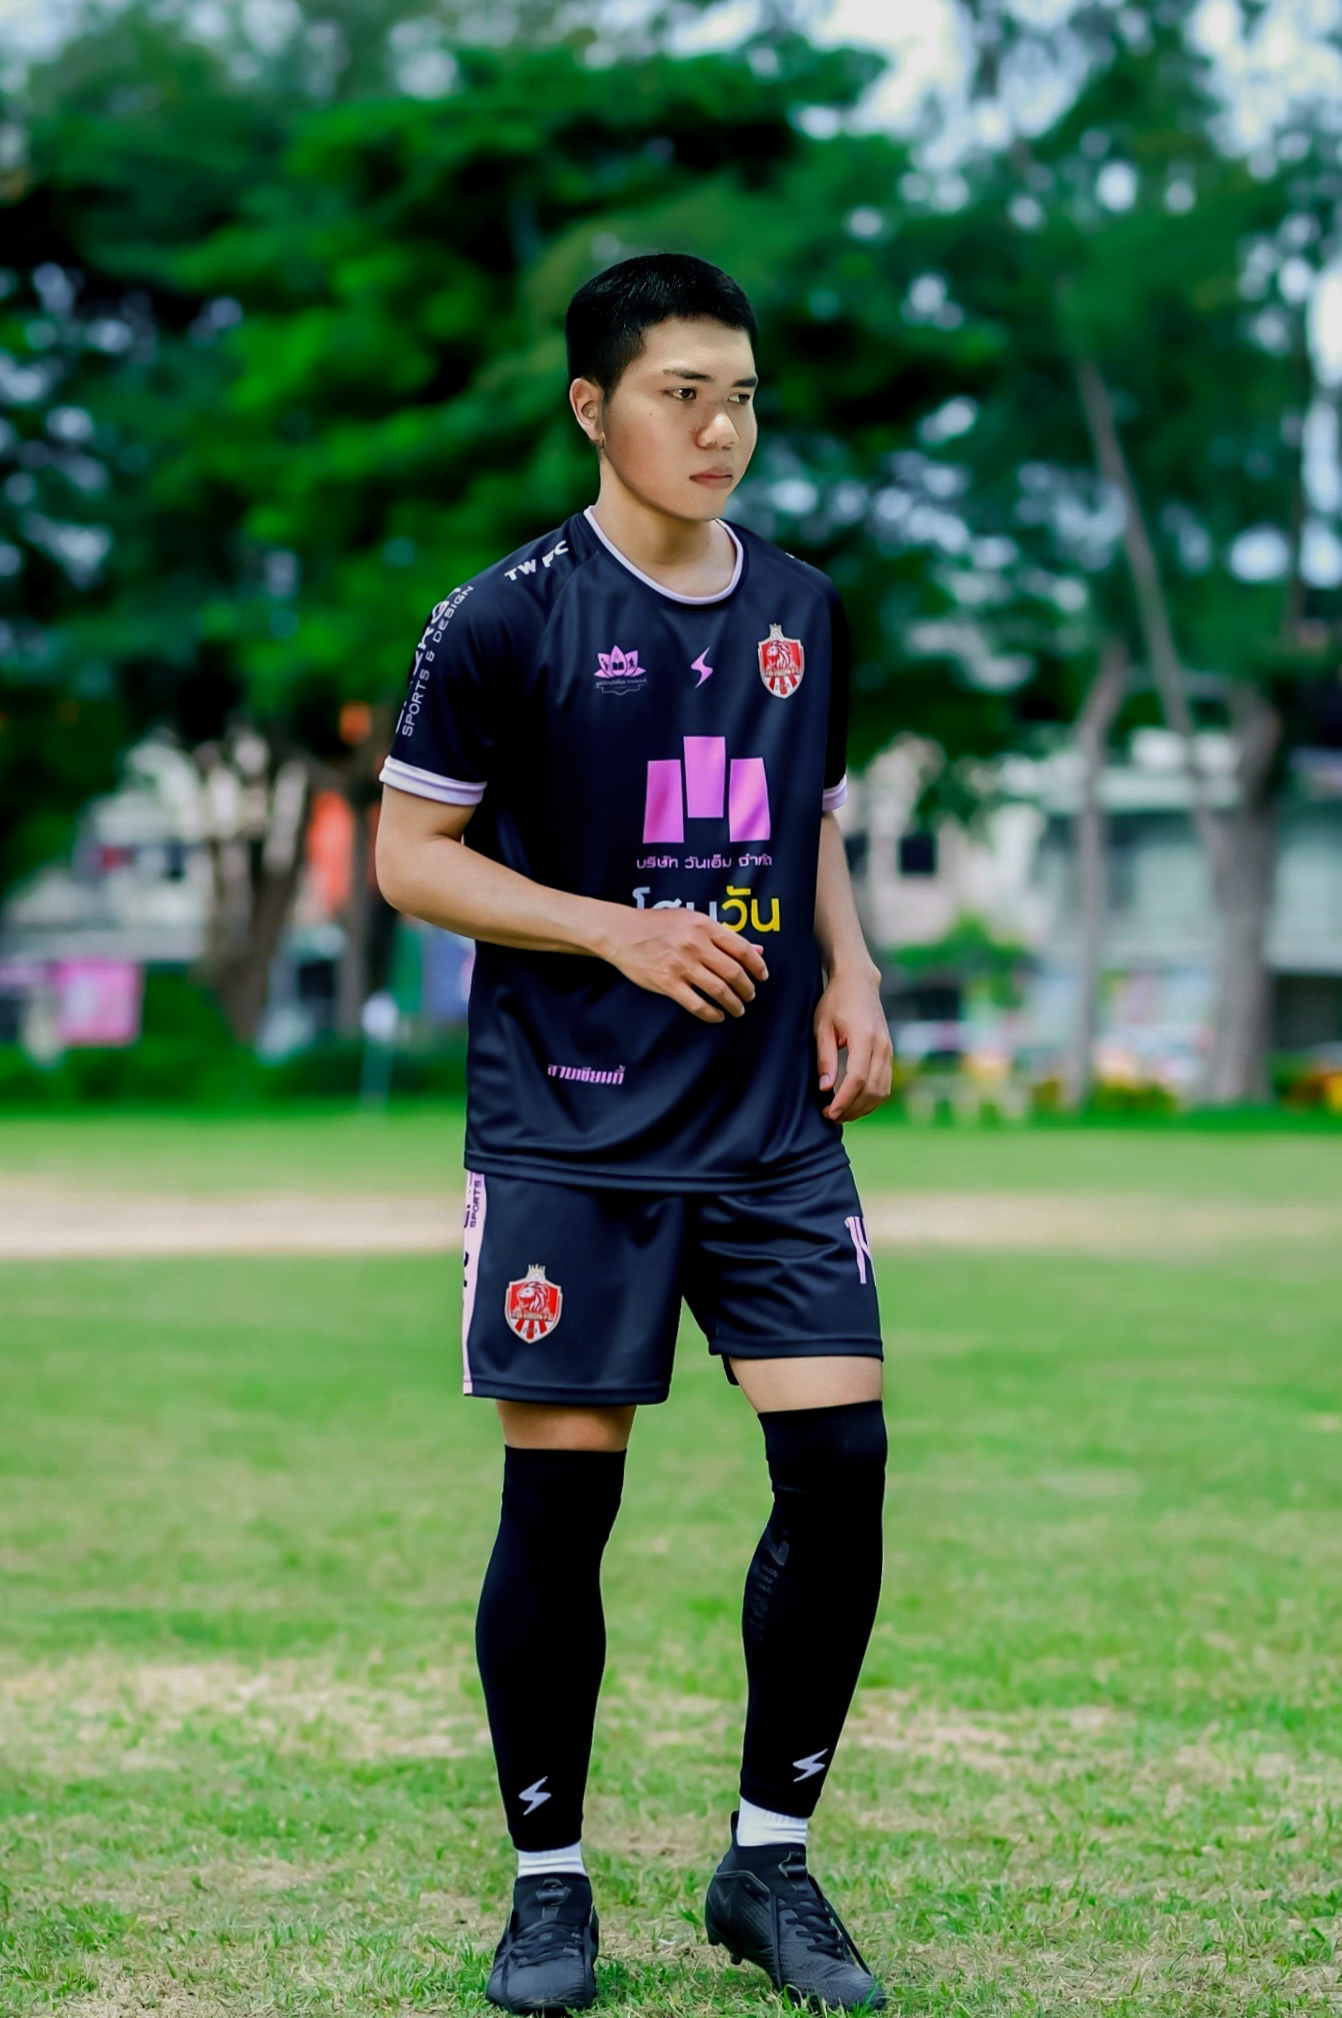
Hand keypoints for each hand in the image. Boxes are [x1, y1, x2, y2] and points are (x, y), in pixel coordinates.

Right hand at [600, 908, 767, 1022]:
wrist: (622, 933)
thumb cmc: (658, 924)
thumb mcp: (692, 920)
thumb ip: (724, 935)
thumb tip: (758, 950)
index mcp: (704, 926)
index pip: (742, 948)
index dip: (756, 965)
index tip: (762, 976)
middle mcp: (695, 945)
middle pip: (733, 972)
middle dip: (747, 989)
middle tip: (749, 996)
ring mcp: (681, 965)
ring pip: (719, 990)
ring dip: (734, 1004)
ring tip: (738, 1009)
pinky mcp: (668, 983)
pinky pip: (697, 1004)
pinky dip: (712, 1014)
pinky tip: (718, 1016)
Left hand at [814, 965, 891, 1120]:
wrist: (859, 982)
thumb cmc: (836, 1002)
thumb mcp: (822, 1027)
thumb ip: (825, 1057)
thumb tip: (825, 1088)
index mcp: (864, 1037)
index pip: (858, 1078)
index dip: (844, 1100)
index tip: (829, 1112)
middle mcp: (882, 1045)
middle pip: (872, 1089)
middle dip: (852, 1108)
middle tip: (830, 1116)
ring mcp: (889, 1049)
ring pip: (881, 1090)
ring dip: (862, 1107)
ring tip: (841, 1113)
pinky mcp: (889, 1052)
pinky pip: (884, 1083)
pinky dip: (871, 1098)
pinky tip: (854, 1102)